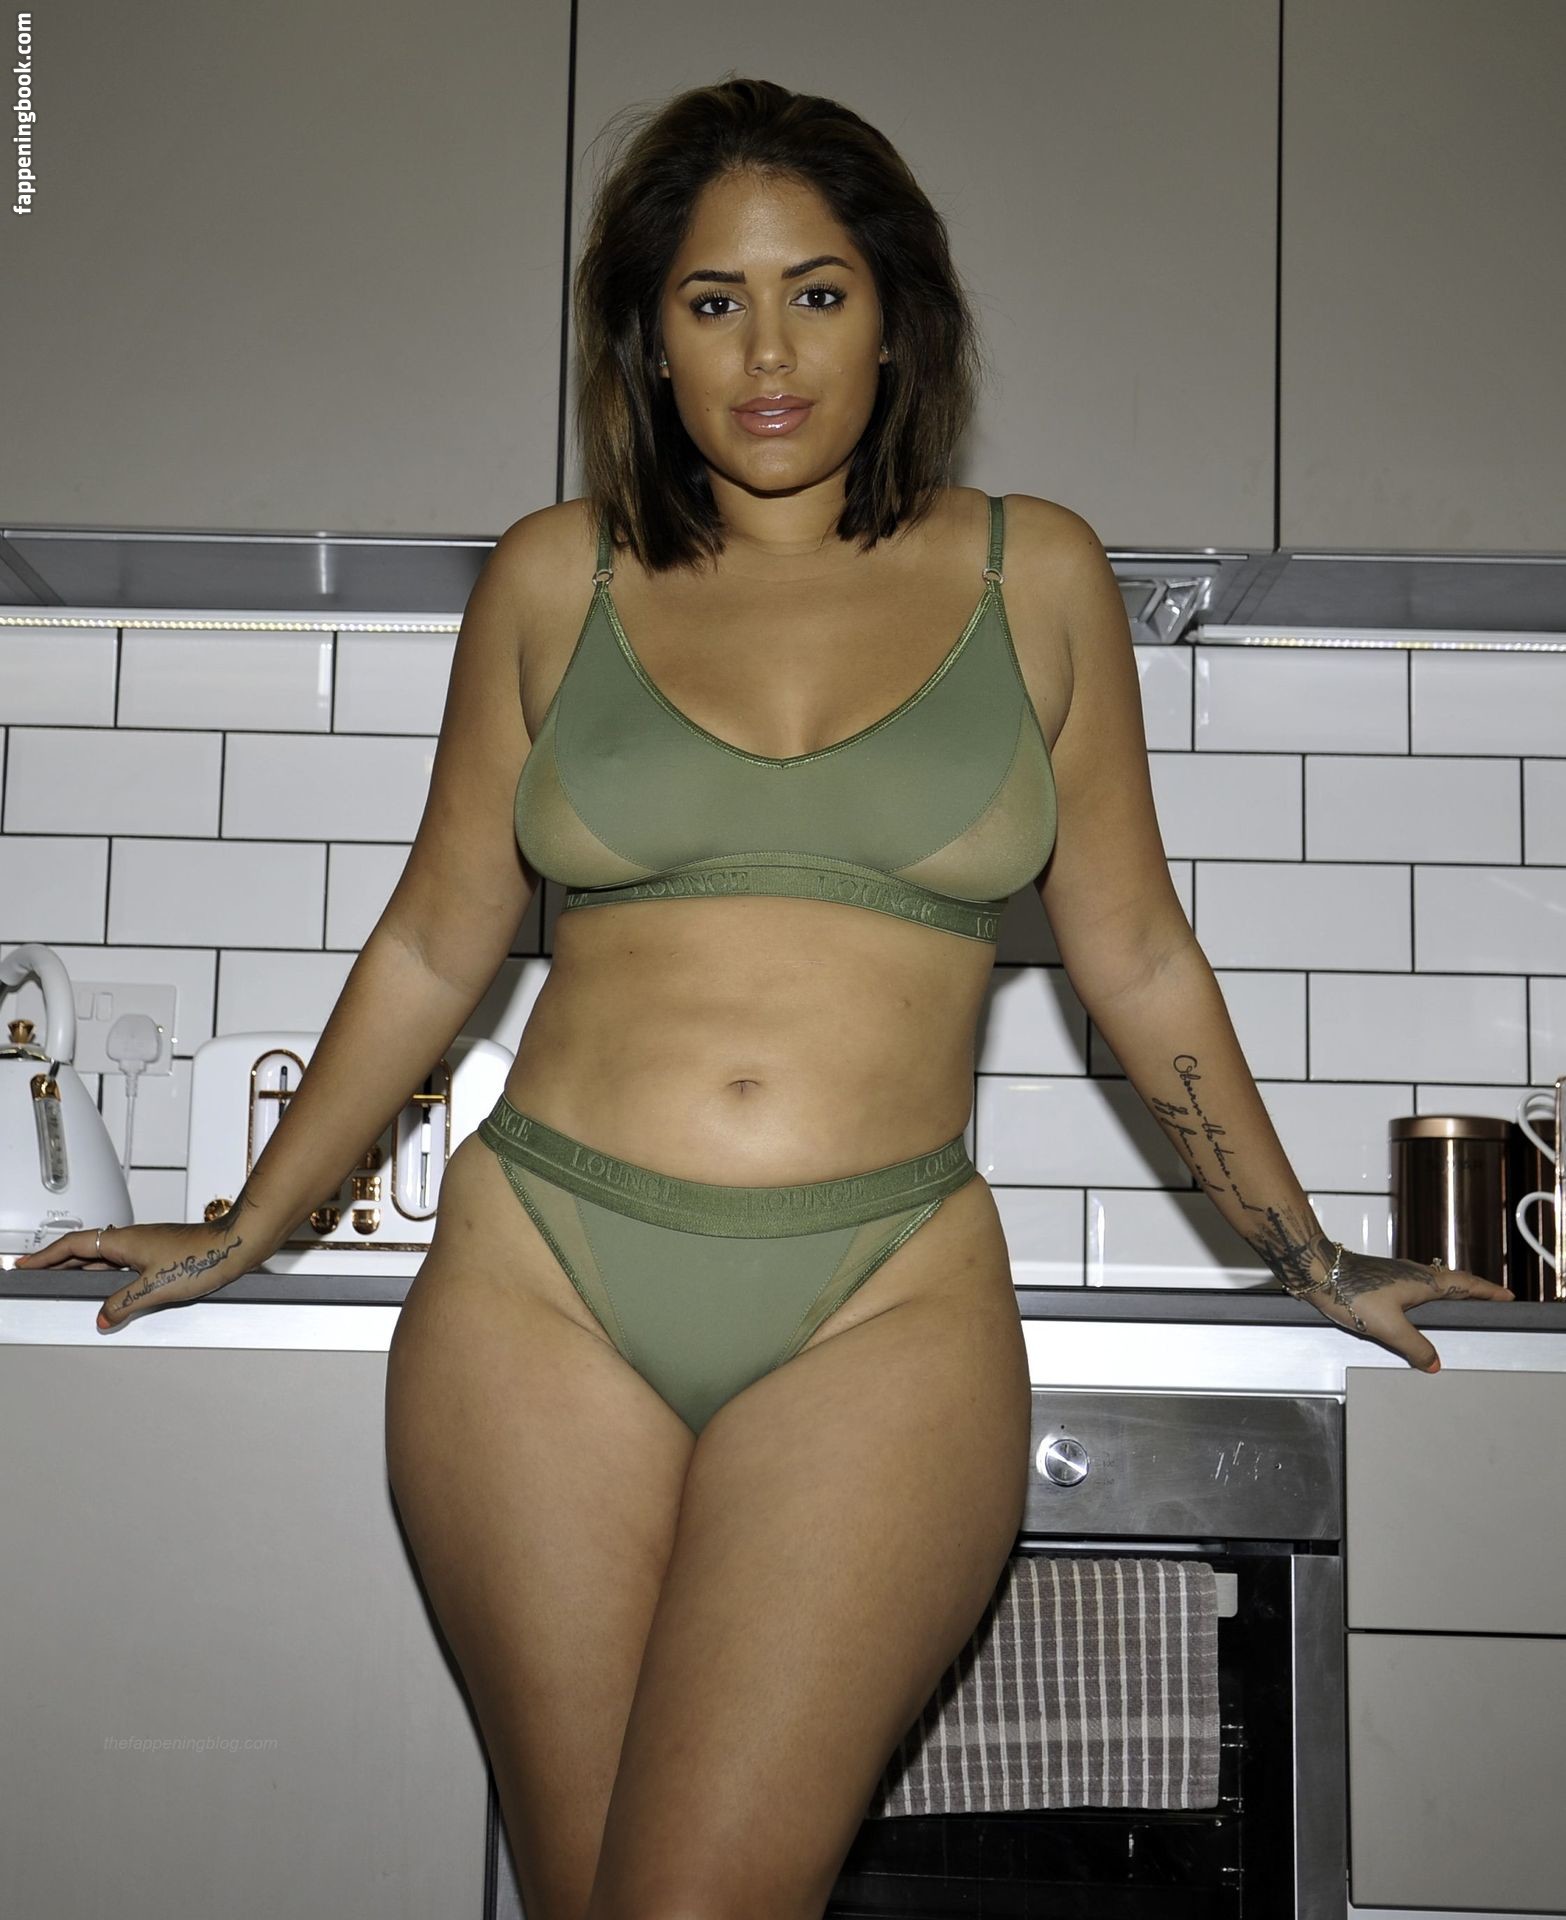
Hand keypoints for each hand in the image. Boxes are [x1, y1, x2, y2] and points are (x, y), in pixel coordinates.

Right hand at [13, 1212, 264, 1330]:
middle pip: (85, 1250)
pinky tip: (109, 1287)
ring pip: (104, 1256)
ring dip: (81, 1268)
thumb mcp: (155, 1287)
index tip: (25, 1264)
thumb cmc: (203, 1257)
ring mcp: (147, 1245)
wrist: (237, 1245)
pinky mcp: (161, 1253)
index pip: (73, 1246)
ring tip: (62, 1280)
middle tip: (35, 1272)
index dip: (46, 1256)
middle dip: (57, 1261)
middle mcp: (133, 1239)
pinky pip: (122, 1262)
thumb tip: (103, 1317)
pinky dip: (105, 1274)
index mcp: (123, 1241)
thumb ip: (123, 1304)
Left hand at [1290, 1246, 1514, 1371]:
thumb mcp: (1387, 1327)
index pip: (1465, 1285)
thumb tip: (1434, 1363)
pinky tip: (1417, 1309)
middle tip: (1489, 1300)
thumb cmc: (1350, 1291)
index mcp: (1424, 1282)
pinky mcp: (1381, 1279)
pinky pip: (1415, 1287)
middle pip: (1453, 1281)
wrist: (1317, 1271)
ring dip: (1451, 1292)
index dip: (1487, 1291)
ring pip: (1433, 1283)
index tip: (1507, 1295)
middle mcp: (1413, 1274)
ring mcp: (1397, 1275)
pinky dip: (1428, 1296)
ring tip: (1460, 1305)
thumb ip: (1414, 1347)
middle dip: (1473, 1291)